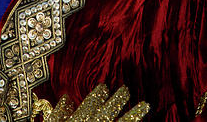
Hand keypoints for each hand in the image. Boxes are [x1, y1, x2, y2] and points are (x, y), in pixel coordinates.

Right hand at [32, 84, 148, 121]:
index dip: (99, 93)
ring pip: (124, 121)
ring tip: (146, 105)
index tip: (105, 87)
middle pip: (111, 107)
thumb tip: (67, 98)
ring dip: (135, 113)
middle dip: (120, 97)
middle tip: (127, 89)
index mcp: (82, 118)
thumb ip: (59, 113)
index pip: (93, 101)